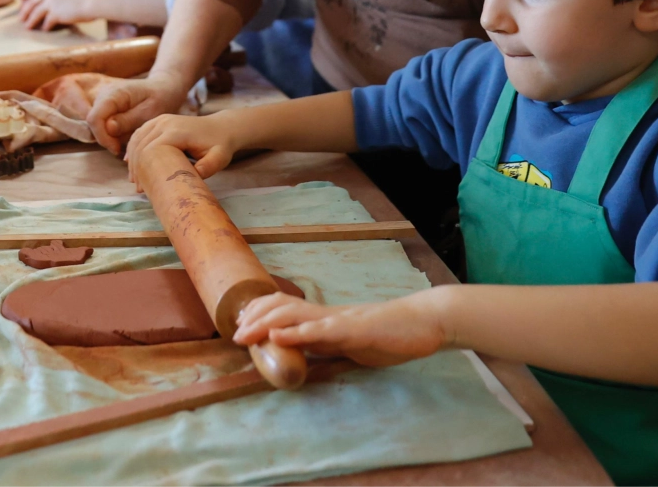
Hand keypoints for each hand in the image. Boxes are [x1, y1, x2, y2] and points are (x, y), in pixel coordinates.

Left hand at [19, 0, 93, 29]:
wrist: (94, 0)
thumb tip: (57, 1)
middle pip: (31, 1)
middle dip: (25, 10)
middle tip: (21, 17)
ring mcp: (52, 2)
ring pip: (35, 13)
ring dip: (30, 20)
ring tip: (27, 26)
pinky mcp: (56, 14)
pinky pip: (46, 22)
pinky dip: (45, 27)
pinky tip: (45, 30)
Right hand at [86, 75, 191, 154]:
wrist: (163, 90)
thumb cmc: (160, 99)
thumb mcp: (150, 111)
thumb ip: (128, 120)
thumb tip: (108, 128)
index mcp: (113, 93)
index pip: (94, 118)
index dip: (102, 137)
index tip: (117, 149)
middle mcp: (103, 96)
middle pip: (93, 126)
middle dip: (109, 139)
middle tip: (130, 142)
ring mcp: (102, 104)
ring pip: (97, 129)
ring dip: (114, 138)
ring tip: (133, 134)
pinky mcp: (105, 112)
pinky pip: (103, 129)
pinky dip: (116, 136)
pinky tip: (130, 133)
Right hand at [124, 112, 239, 179]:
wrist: (222, 127)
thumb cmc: (220, 145)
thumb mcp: (219, 158)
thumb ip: (208, 167)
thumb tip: (193, 176)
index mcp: (176, 131)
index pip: (150, 149)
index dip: (144, 169)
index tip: (143, 187)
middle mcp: (165, 122)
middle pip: (141, 145)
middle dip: (136, 167)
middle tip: (137, 187)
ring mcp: (161, 119)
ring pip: (138, 138)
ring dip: (133, 157)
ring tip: (134, 178)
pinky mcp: (160, 120)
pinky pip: (141, 132)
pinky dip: (134, 146)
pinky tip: (130, 160)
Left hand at [234, 289, 450, 368]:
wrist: (423, 323)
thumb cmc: (388, 334)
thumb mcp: (350, 342)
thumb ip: (326, 343)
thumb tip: (301, 350)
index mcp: (326, 318)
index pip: (284, 308)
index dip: (259, 314)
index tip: (241, 327)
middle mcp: (327, 314)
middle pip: (281, 307)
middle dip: (254, 319)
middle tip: (234, 334)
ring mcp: (340, 320)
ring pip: (296, 315)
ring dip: (266, 324)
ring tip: (246, 334)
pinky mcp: (355, 330)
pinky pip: (324, 329)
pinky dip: (300, 333)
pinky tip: (283, 337)